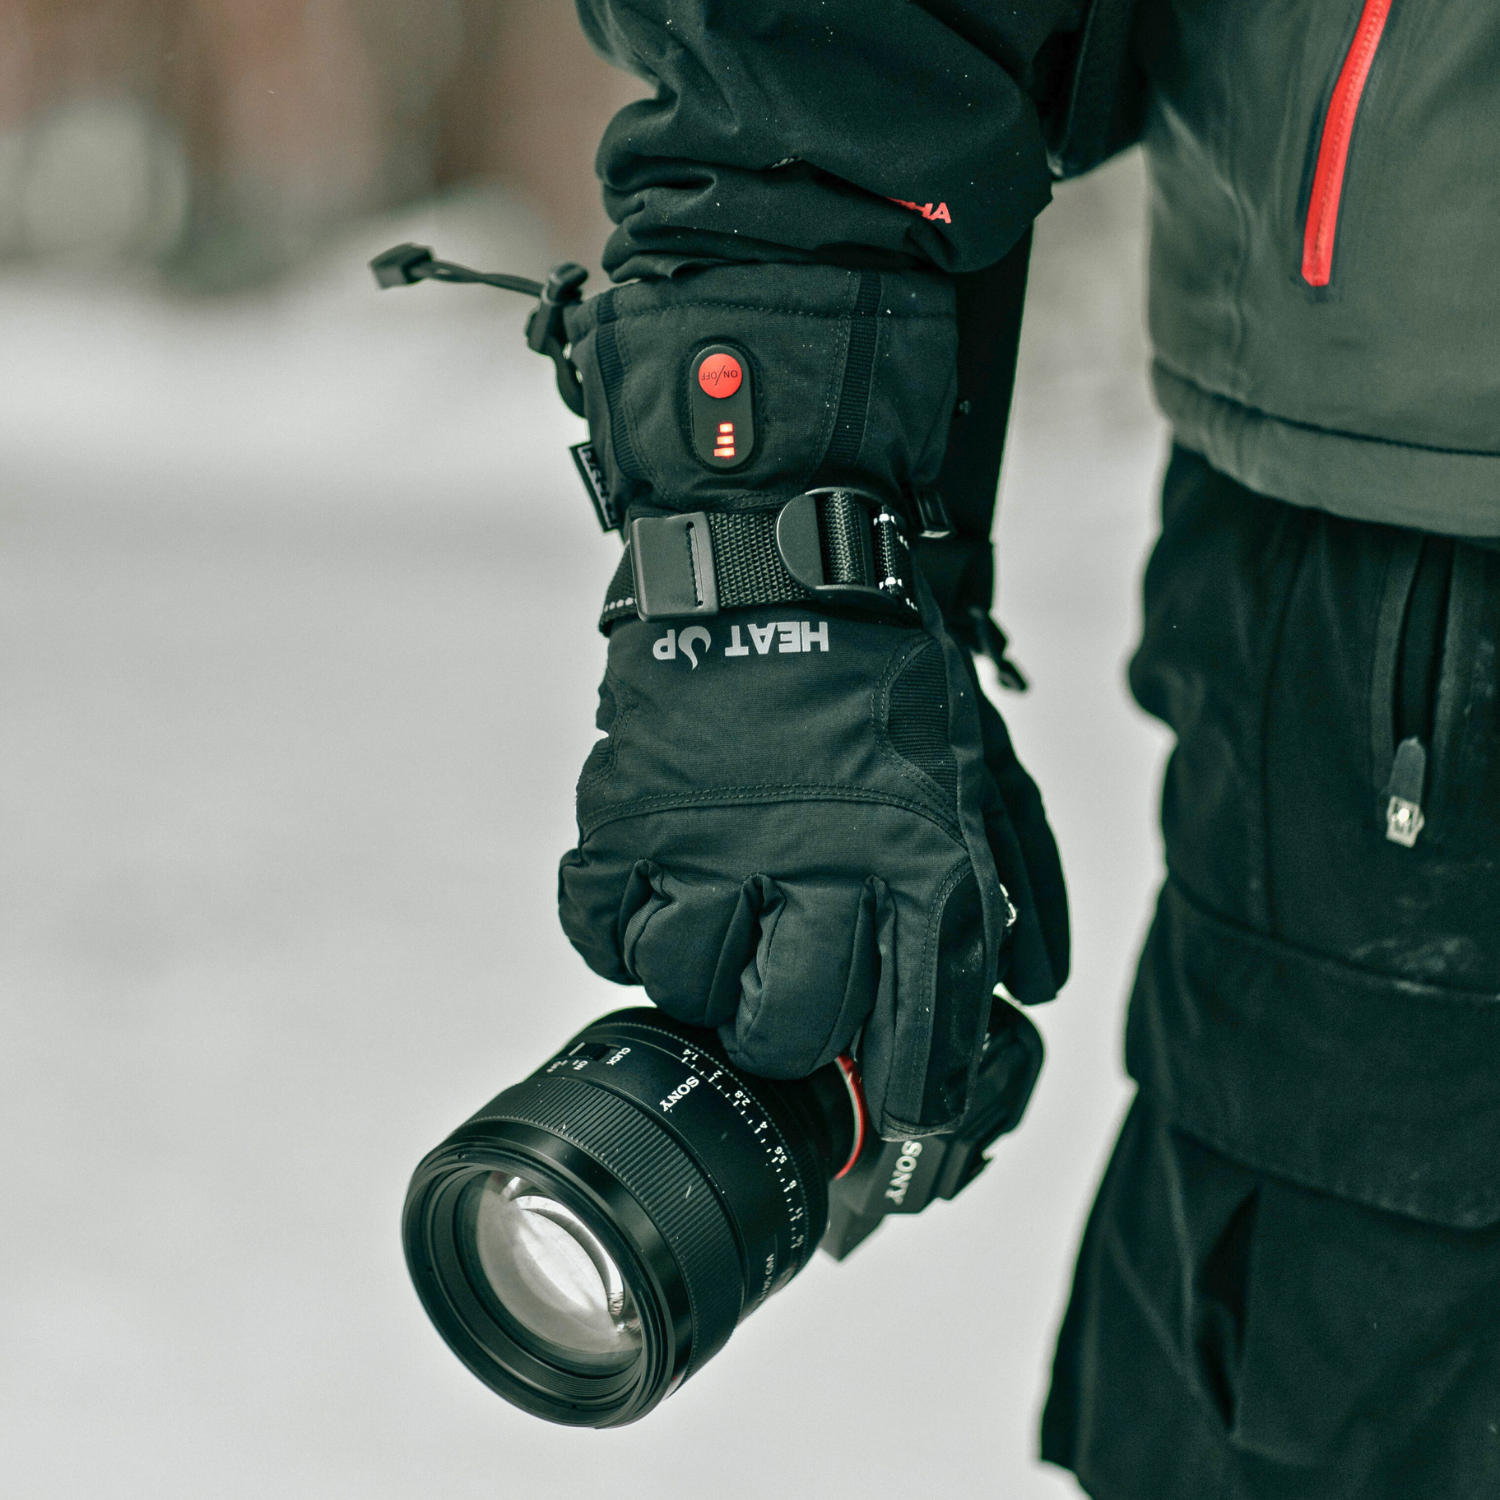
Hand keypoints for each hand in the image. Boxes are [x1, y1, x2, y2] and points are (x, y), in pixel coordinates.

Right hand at [556, 263, 1066, 1136]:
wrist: (776, 550)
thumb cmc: (887, 663)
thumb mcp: (982, 762)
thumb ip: (1015, 876)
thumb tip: (1034, 985)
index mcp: (914, 855)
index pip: (921, 1027)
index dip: (910, 1098)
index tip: (894, 1121)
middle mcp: (816, 861)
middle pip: (790, 1028)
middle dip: (796, 1042)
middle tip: (791, 1001)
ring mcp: (710, 838)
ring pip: (691, 985)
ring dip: (707, 977)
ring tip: (722, 932)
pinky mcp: (628, 810)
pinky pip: (604, 927)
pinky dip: (626, 931)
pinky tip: (660, 894)